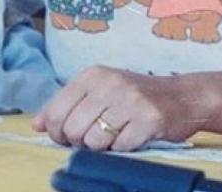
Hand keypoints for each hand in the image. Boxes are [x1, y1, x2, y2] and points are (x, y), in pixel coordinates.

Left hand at [32, 65, 205, 151]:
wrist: (184, 96)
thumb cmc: (136, 96)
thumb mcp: (100, 91)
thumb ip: (67, 104)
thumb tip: (37, 124)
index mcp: (93, 74)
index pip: (57, 111)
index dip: (58, 132)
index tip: (68, 136)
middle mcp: (110, 83)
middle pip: (73, 129)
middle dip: (80, 142)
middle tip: (96, 138)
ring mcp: (130, 100)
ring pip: (94, 142)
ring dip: (103, 147)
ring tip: (117, 134)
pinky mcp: (149, 119)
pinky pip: (120, 148)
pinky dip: (124, 148)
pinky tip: (133, 135)